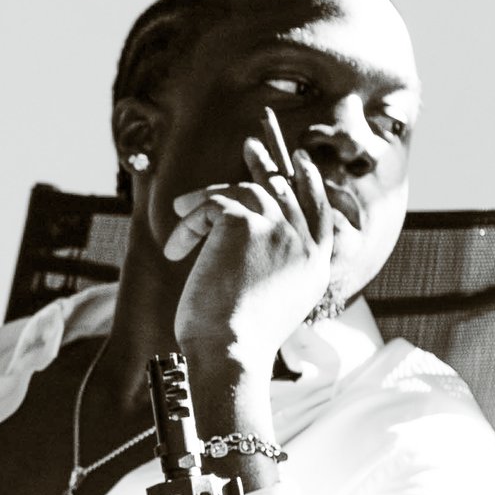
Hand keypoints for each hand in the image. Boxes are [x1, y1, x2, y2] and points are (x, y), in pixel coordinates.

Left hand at [167, 107, 338, 371]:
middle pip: (288, 190)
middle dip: (268, 164)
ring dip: (213, 191)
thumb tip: (251, 245)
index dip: (309, 183)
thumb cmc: (238, 343)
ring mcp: (279, 229)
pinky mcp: (245, 222)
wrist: (230, 352)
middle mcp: (305, 245)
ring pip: (247, 191)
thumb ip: (273, 271)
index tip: (298, 162)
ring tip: (186, 201)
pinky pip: (210, 207)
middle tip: (254, 142)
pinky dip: (187, 226)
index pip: (320, 213)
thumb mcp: (268, 305)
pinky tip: (175, 251)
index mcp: (315, 266)